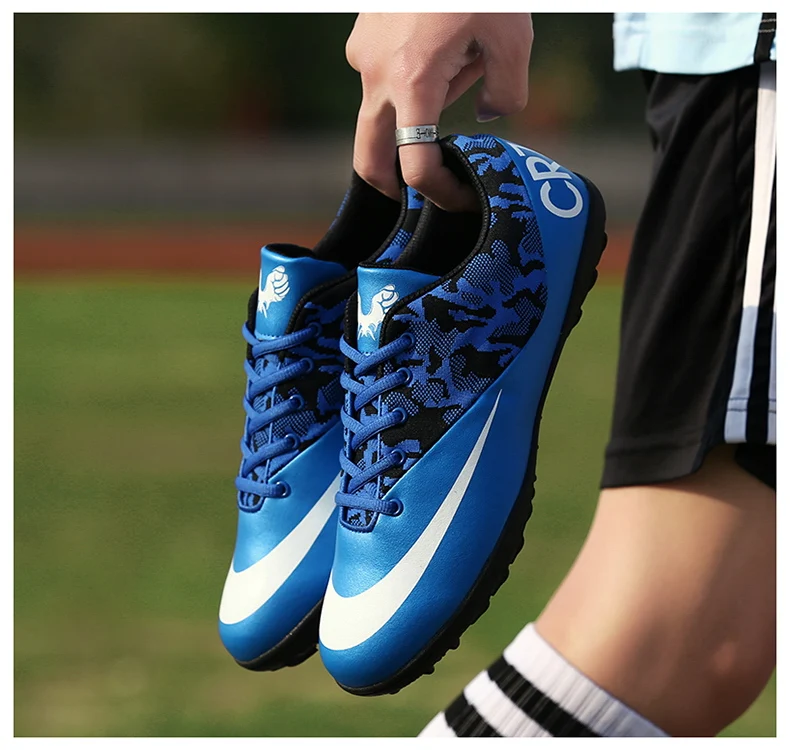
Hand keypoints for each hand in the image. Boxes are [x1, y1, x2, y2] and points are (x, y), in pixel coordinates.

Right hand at [346, 13, 532, 210]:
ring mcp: (362, 55)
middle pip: (368, 156)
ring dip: (415, 112)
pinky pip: (382, 75)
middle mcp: (376, 76)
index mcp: (412, 83)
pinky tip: (440, 45)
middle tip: (423, 192)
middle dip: (390, 184)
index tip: (459, 199)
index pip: (415, 166)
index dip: (438, 194)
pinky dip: (409, 79)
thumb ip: (506, 91)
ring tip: (461, 63)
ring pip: (383, 111)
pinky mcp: (361, 37)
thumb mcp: (512, 37)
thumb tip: (489, 114)